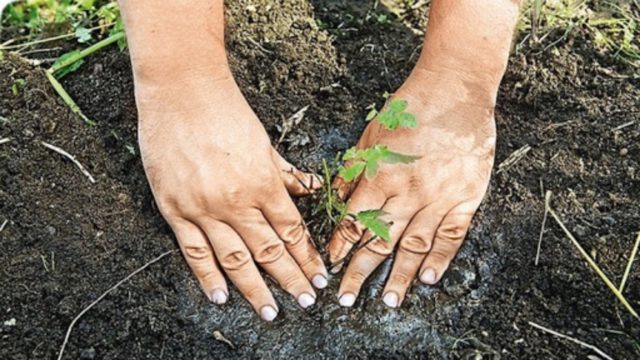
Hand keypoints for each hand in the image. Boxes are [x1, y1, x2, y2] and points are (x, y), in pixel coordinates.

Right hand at [137, 73, 327, 320]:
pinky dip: (208, 277)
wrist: (181, 92)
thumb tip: (310, 189)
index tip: (319, 275)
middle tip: (307, 301)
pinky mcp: (175, 210)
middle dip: (292, 279)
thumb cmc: (225, 111)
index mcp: (264, 183)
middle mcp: (237, 202)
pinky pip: (194, 251)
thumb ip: (285, 173)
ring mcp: (205, 209)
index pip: (292, 231)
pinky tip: (221, 296)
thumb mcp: (264, 141)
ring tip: (272, 311)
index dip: (308, 257)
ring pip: (236, 259)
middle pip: (270, 251)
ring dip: (257, 289)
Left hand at [327, 70, 495, 307]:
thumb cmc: (409, 109)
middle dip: (360, 272)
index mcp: (380, 175)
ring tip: (389, 301)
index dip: (340, 246)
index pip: (354, 221)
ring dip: (400, 276)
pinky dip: (441, 258)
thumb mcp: (369, 136)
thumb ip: (353, 171)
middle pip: (380, 240)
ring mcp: (439, 197)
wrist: (455, 91)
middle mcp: (407, 192)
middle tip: (348, 299)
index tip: (330, 266)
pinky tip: (429, 278)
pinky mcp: (466, 196)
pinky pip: (451, 234)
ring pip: (415, 245)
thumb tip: (332, 199)